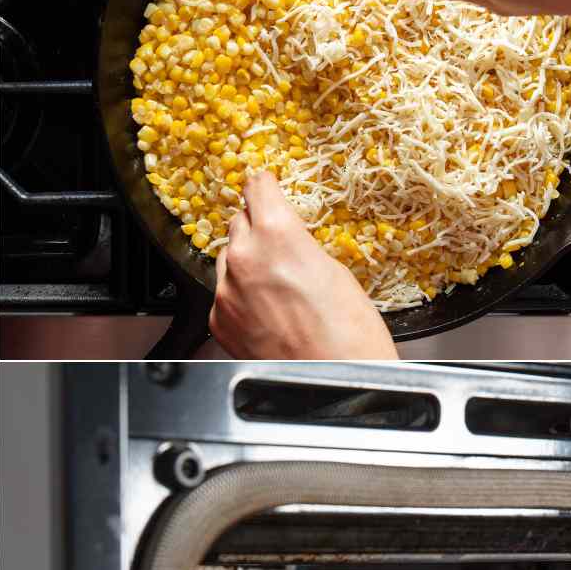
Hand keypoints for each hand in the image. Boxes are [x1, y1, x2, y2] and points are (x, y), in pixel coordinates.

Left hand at [209, 173, 397, 359]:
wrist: (337, 386)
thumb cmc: (351, 339)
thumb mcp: (337, 273)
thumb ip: (302, 247)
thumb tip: (289, 241)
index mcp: (278, 237)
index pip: (257, 188)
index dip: (265, 185)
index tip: (265, 183)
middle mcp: (244, 260)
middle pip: (240, 222)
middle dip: (259, 227)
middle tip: (282, 244)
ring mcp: (226, 293)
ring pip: (229, 258)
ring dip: (249, 262)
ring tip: (280, 286)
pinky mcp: (219, 321)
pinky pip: (225, 293)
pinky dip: (242, 295)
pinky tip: (270, 310)